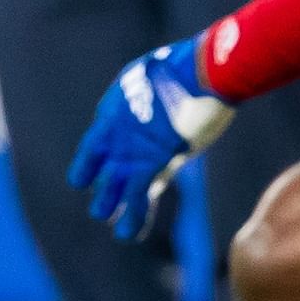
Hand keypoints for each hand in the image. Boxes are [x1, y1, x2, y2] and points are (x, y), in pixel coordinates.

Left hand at [70, 36, 233, 242]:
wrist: (202, 72)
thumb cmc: (188, 66)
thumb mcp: (158, 74)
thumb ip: (152, 95)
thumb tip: (161, 102)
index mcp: (112, 107)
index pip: (97, 144)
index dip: (100, 160)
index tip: (103, 171)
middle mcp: (113, 132)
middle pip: (99, 169)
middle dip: (103, 187)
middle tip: (105, 203)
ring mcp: (129, 149)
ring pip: (110, 190)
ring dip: (110, 207)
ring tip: (111, 222)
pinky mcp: (151, 165)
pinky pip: (137, 199)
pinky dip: (133, 219)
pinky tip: (127, 234)